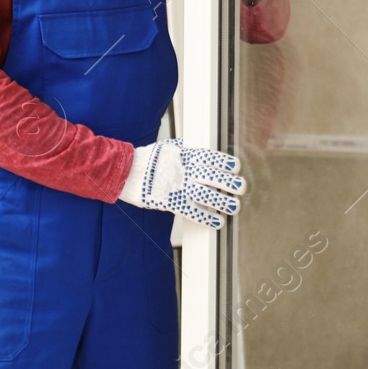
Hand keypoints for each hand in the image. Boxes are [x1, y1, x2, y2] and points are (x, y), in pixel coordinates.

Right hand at [118, 138, 245, 228]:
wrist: (124, 172)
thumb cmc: (147, 159)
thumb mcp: (168, 148)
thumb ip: (184, 148)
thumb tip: (194, 146)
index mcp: (186, 156)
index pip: (211, 158)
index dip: (225, 163)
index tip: (237, 167)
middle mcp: (185, 171)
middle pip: (213, 177)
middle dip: (230, 183)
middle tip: (242, 187)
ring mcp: (178, 187)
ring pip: (206, 195)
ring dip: (223, 202)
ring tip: (236, 207)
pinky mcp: (170, 202)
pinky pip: (192, 211)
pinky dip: (206, 217)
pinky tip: (218, 222)